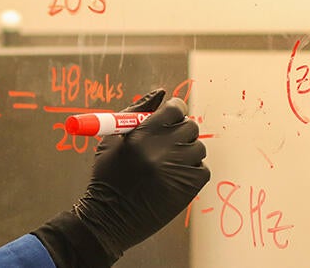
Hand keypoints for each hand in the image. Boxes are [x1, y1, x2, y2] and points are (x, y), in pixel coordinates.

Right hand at [32, 89, 210, 267]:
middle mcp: (163, 150)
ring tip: (167, 162)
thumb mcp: (112, 139)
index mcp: (142, 135)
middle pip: (190, 126)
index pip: (174, 109)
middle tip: (169, 139)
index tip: (171, 114)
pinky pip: (201, 168)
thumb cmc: (108, 175)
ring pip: (198, 147)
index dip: (174, 109)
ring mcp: (178, 169)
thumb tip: (160, 92)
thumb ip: (136, 111)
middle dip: (180, 129)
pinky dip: (190, 170)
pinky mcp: (189, 187)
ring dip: (186, 151)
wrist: (109, 217)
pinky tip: (172, 176)